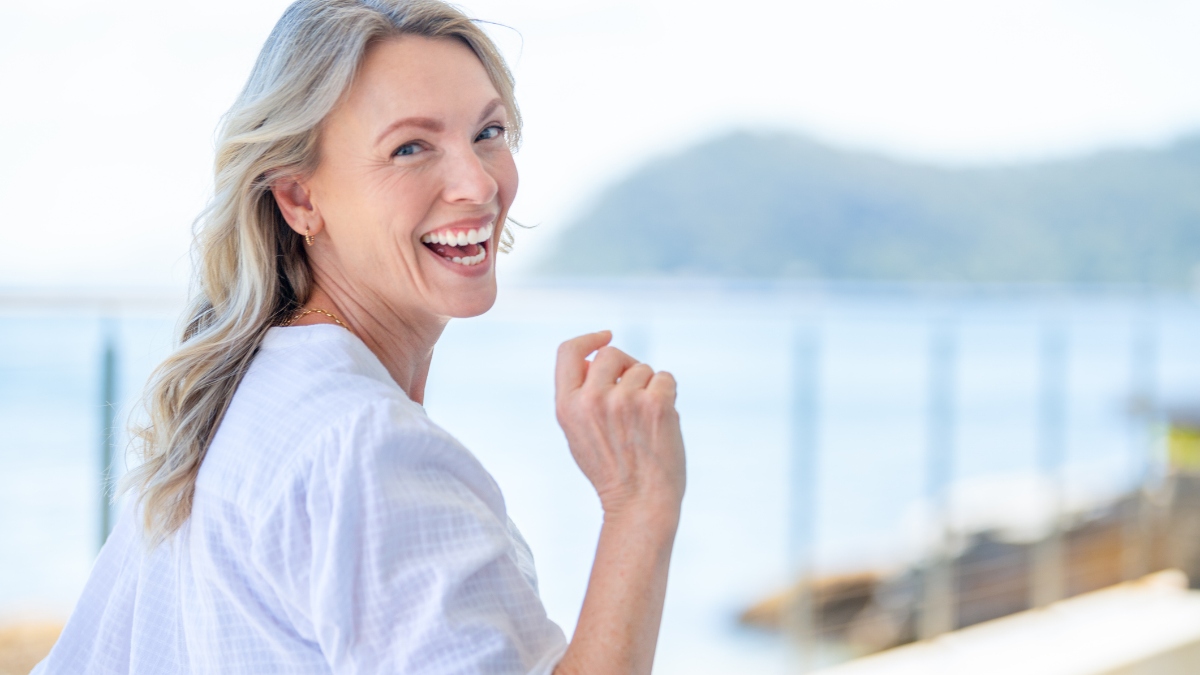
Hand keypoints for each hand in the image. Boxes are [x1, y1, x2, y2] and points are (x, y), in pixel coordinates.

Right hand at [554, 331, 685, 519]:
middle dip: (627, 368)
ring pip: (643, 369)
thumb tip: (598, 360)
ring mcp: (624, 400)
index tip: (605, 336)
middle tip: (635, 396)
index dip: (589, 339)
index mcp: (567, 406)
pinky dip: (668, 395)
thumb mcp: (578, 433)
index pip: (568, 352)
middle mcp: (592, 400)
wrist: (640, 504)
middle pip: (612, 354)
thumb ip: (580, 396)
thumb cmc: (612, 471)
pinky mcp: (656, 404)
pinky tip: (662, 422)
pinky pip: (666, 378)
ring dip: (650, 388)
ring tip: (645, 423)